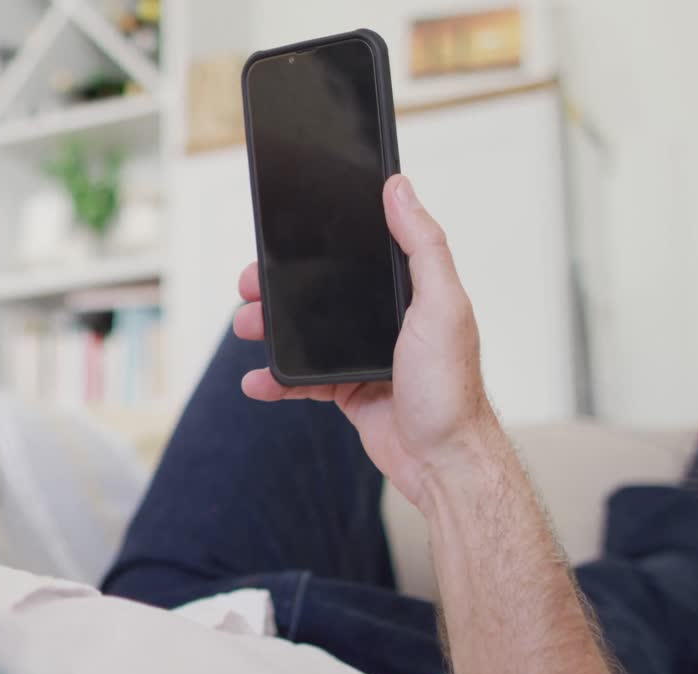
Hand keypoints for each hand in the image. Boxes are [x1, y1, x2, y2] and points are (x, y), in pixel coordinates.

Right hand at [234, 175, 498, 507]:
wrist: (443, 459)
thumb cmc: (451, 387)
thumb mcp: (441, 305)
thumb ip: (423, 246)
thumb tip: (400, 189)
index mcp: (408, 293)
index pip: (358, 255)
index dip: (319, 246)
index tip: (284, 239)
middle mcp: (385, 321)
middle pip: (320, 294)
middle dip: (278, 289)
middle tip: (249, 286)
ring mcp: (363, 356)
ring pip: (304, 334)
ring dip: (268, 330)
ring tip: (245, 327)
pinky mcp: (347, 391)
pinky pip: (302, 379)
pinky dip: (275, 380)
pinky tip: (257, 380)